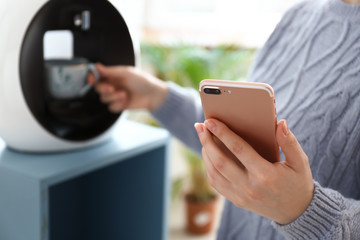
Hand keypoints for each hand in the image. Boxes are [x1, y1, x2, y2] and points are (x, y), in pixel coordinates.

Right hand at [88, 64, 167, 111]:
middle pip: (98, 88)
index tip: (91, 80)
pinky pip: (111, 107)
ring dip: (113, 97)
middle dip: (103, 89)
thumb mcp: (126, 73)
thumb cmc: (142, 81)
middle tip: (112, 88)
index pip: (97, 76)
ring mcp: (115, 96)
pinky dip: (117, 105)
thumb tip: (97, 66)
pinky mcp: (119, 105)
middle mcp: (113, 85)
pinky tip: (125, 101)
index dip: (91, 77)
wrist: (153, 95)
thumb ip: (111, 71)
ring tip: (124, 95)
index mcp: (113, 75)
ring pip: (104, 99)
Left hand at [194, 119, 313, 224]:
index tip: (211, 121)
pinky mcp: (237, 201)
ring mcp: (241, 196)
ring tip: (203, 137)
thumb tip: (280, 123)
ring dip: (205, 153)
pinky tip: (208, 154)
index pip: (239, 150)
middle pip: (220, 162)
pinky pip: (216, 183)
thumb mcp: (300, 162)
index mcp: (266, 175)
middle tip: (200, 126)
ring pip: (214, 173)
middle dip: (207, 141)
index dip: (223, 134)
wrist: (296, 212)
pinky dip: (209, 167)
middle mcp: (250, 187)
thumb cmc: (298, 183)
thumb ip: (289, 142)